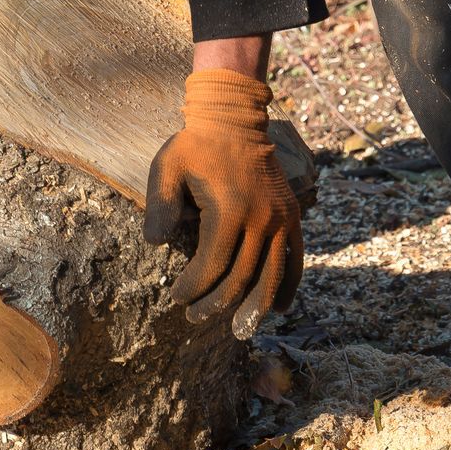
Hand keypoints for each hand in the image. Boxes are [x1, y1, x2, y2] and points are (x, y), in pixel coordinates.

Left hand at [143, 68, 302, 338]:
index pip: (212, 266)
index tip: (175, 298)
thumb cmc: (194, 146)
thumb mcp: (165, 169)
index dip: (193, 288)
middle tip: (196, 318)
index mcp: (229, 212)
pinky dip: (287, 286)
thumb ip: (159, 207)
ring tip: (239, 330)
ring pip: (271, 276)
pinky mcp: (293, 216)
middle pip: (241, 278)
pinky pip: (295, 259)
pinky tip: (276, 310)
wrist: (235, 119)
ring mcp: (282, 219)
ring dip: (254, 307)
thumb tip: (155, 246)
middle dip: (217, 304)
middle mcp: (261, 220)